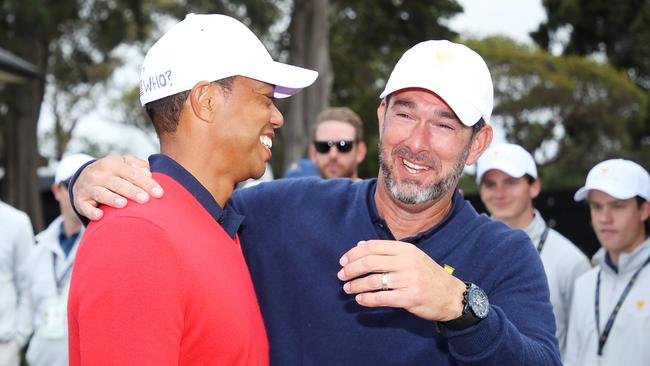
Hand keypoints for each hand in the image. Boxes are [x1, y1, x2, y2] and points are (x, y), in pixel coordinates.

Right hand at [72, 155, 162, 219]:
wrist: (83, 177)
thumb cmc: (113, 173)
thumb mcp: (124, 164)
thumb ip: (138, 166)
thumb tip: (148, 173)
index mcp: (113, 164)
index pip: (132, 173)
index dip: (146, 182)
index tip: (159, 193)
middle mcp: (99, 174)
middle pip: (118, 183)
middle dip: (132, 191)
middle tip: (145, 199)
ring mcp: (88, 187)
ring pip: (101, 193)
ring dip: (112, 199)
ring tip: (123, 204)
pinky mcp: (80, 201)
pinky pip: (85, 207)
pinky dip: (91, 212)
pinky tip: (100, 216)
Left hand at [337, 240, 466, 321]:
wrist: (451, 296)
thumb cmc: (428, 275)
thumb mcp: (411, 257)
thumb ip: (386, 251)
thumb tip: (360, 245)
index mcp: (405, 249)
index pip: (373, 247)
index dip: (354, 253)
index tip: (343, 261)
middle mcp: (406, 262)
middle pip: (370, 262)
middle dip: (351, 269)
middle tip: (341, 275)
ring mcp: (409, 280)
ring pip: (373, 281)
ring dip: (356, 285)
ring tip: (347, 288)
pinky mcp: (410, 298)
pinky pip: (382, 298)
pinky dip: (367, 299)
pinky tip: (360, 299)